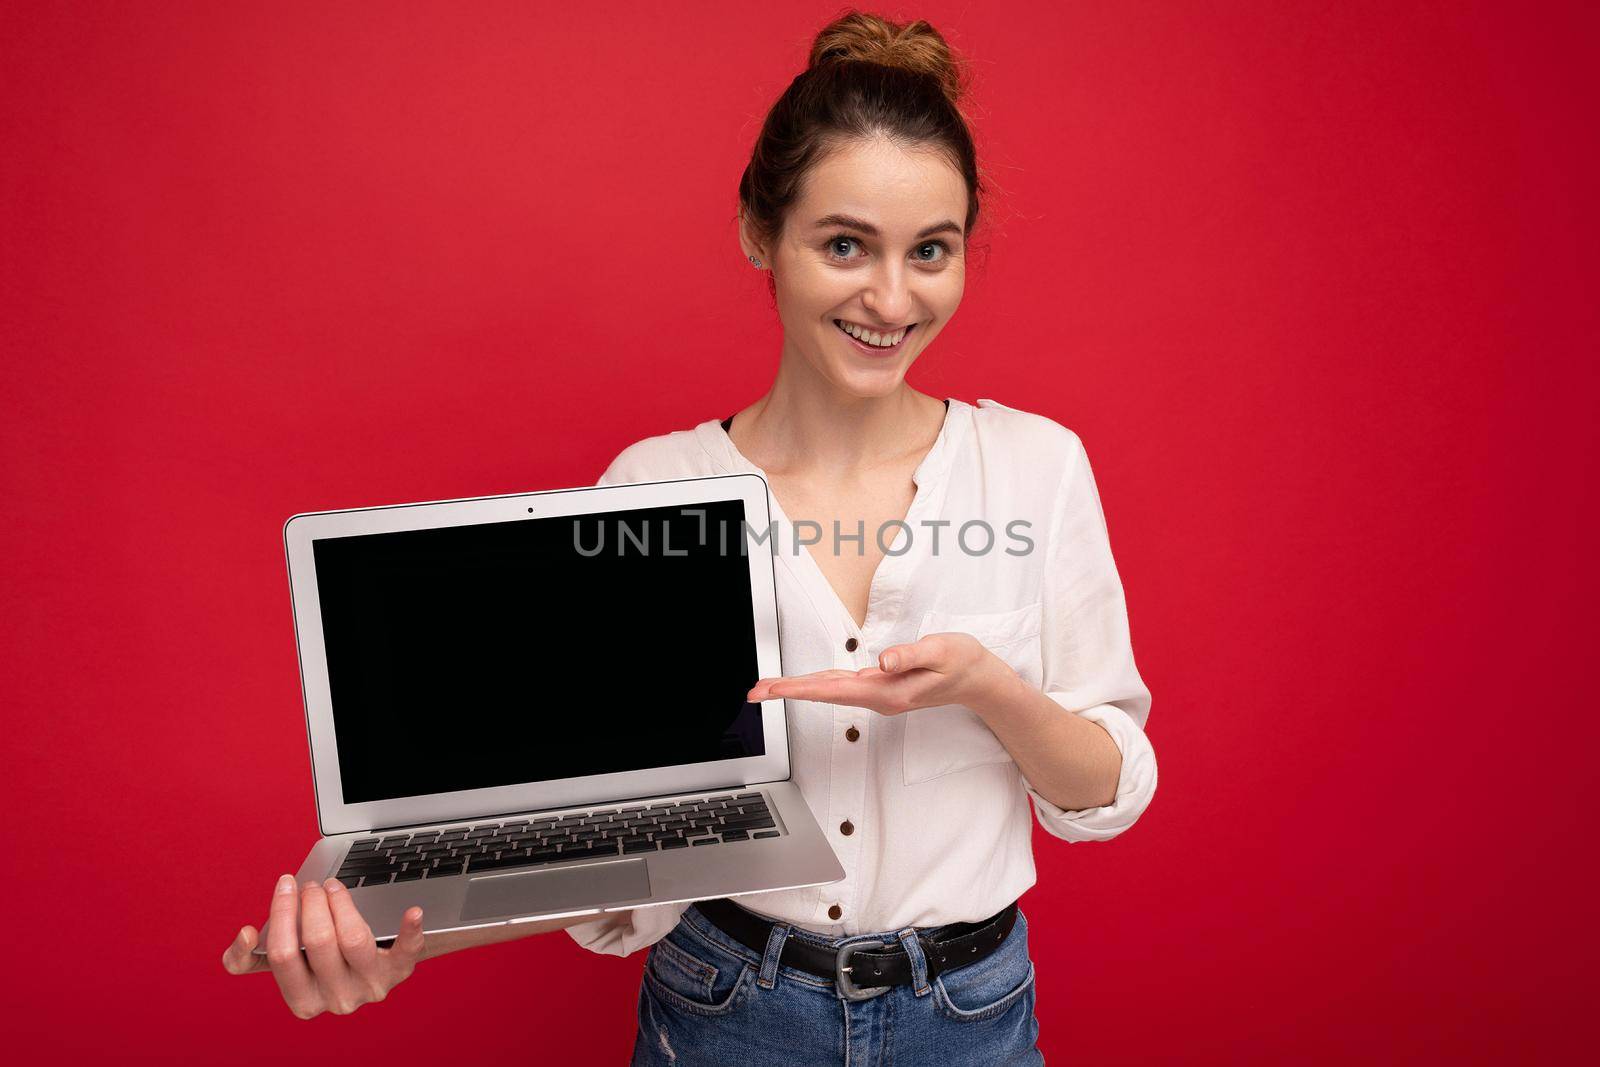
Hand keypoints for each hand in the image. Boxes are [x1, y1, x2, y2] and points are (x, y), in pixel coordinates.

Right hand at [220, 874, 425, 1018]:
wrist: (371, 967)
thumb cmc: (321, 960)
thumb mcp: (287, 964)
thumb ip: (251, 957)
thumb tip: (245, 935)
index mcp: (303, 1001)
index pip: (282, 956)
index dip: (281, 915)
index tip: (285, 884)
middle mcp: (338, 1000)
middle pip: (318, 942)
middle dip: (311, 903)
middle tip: (309, 884)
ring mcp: (371, 986)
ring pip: (353, 938)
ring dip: (341, 903)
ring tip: (333, 886)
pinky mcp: (400, 970)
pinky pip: (406, 949)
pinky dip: (410, 930)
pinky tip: (412, 912)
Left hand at [745, 632, 1014, 716]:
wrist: (979, 680)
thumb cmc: (962, 663)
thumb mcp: (941, 651)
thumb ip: (910, 655)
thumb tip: (882, 662)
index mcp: (887, 690)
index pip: (834, 689)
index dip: (800, 688)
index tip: (773, 690)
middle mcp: (878, 697)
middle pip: (824, 694)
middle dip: (787, 691)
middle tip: (753, 691)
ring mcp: (879, 695)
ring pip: (831, 691)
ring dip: (799, 688)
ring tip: (769, 687)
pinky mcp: (881, 687)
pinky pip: (842, 687)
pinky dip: (819, 684)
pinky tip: (805, 683)